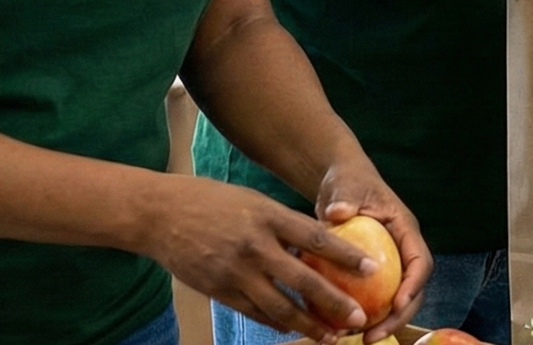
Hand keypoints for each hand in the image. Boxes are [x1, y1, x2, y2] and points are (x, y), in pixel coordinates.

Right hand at [138, 176, 378, 342]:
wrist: (159, 215)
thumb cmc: (211, 202)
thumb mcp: (252, 203)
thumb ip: (282, 225)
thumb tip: (316, 248)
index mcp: (267, 217)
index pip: (317, 239)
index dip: (346, 256)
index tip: (372, 269)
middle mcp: (255, 246)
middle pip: (303, 281)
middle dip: (334, 303)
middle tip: (359, 319)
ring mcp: (236, 272)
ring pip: (280, 307)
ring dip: (308, 325)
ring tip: (332, 336)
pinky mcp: (220, 291)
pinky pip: (255, 313)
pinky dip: (277, 324)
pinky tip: (294, 330)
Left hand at [315, 163, 433, 342]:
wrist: (342, 184)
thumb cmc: (348, 181)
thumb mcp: (346, 187)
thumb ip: (344, 199)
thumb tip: (338, 213)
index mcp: (405, 230)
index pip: (420, 261)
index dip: (413, 285)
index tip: (398, 304)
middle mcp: (403, 250)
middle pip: (413, 289)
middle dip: (399, 316)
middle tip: (374, 335)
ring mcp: (390, 263)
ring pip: (396, 300)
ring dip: (383, 322)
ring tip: (362, 339)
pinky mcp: (375, 273)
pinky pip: (375, 298)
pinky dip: (364, 314)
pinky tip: (343, 329)